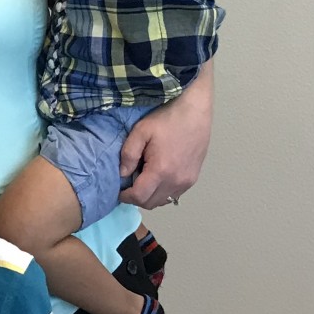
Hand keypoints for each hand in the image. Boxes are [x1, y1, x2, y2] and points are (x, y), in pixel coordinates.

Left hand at [118, 77, 211, 208]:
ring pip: (164, 200)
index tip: (118, 191)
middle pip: (152, 203)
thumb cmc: (167, 118)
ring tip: (143, 180)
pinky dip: (163, 192)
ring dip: (150, 196)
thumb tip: (122, 174)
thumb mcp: (141, 131)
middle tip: (129, 185)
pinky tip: (158, 177)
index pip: (139, 196)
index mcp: (161, 171)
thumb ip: (128, 154)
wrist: (194, 110)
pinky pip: (175, 194)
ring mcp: (187, 181)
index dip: (126, 197)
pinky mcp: (194, 177)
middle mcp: (176, 181)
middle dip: (137, 198)